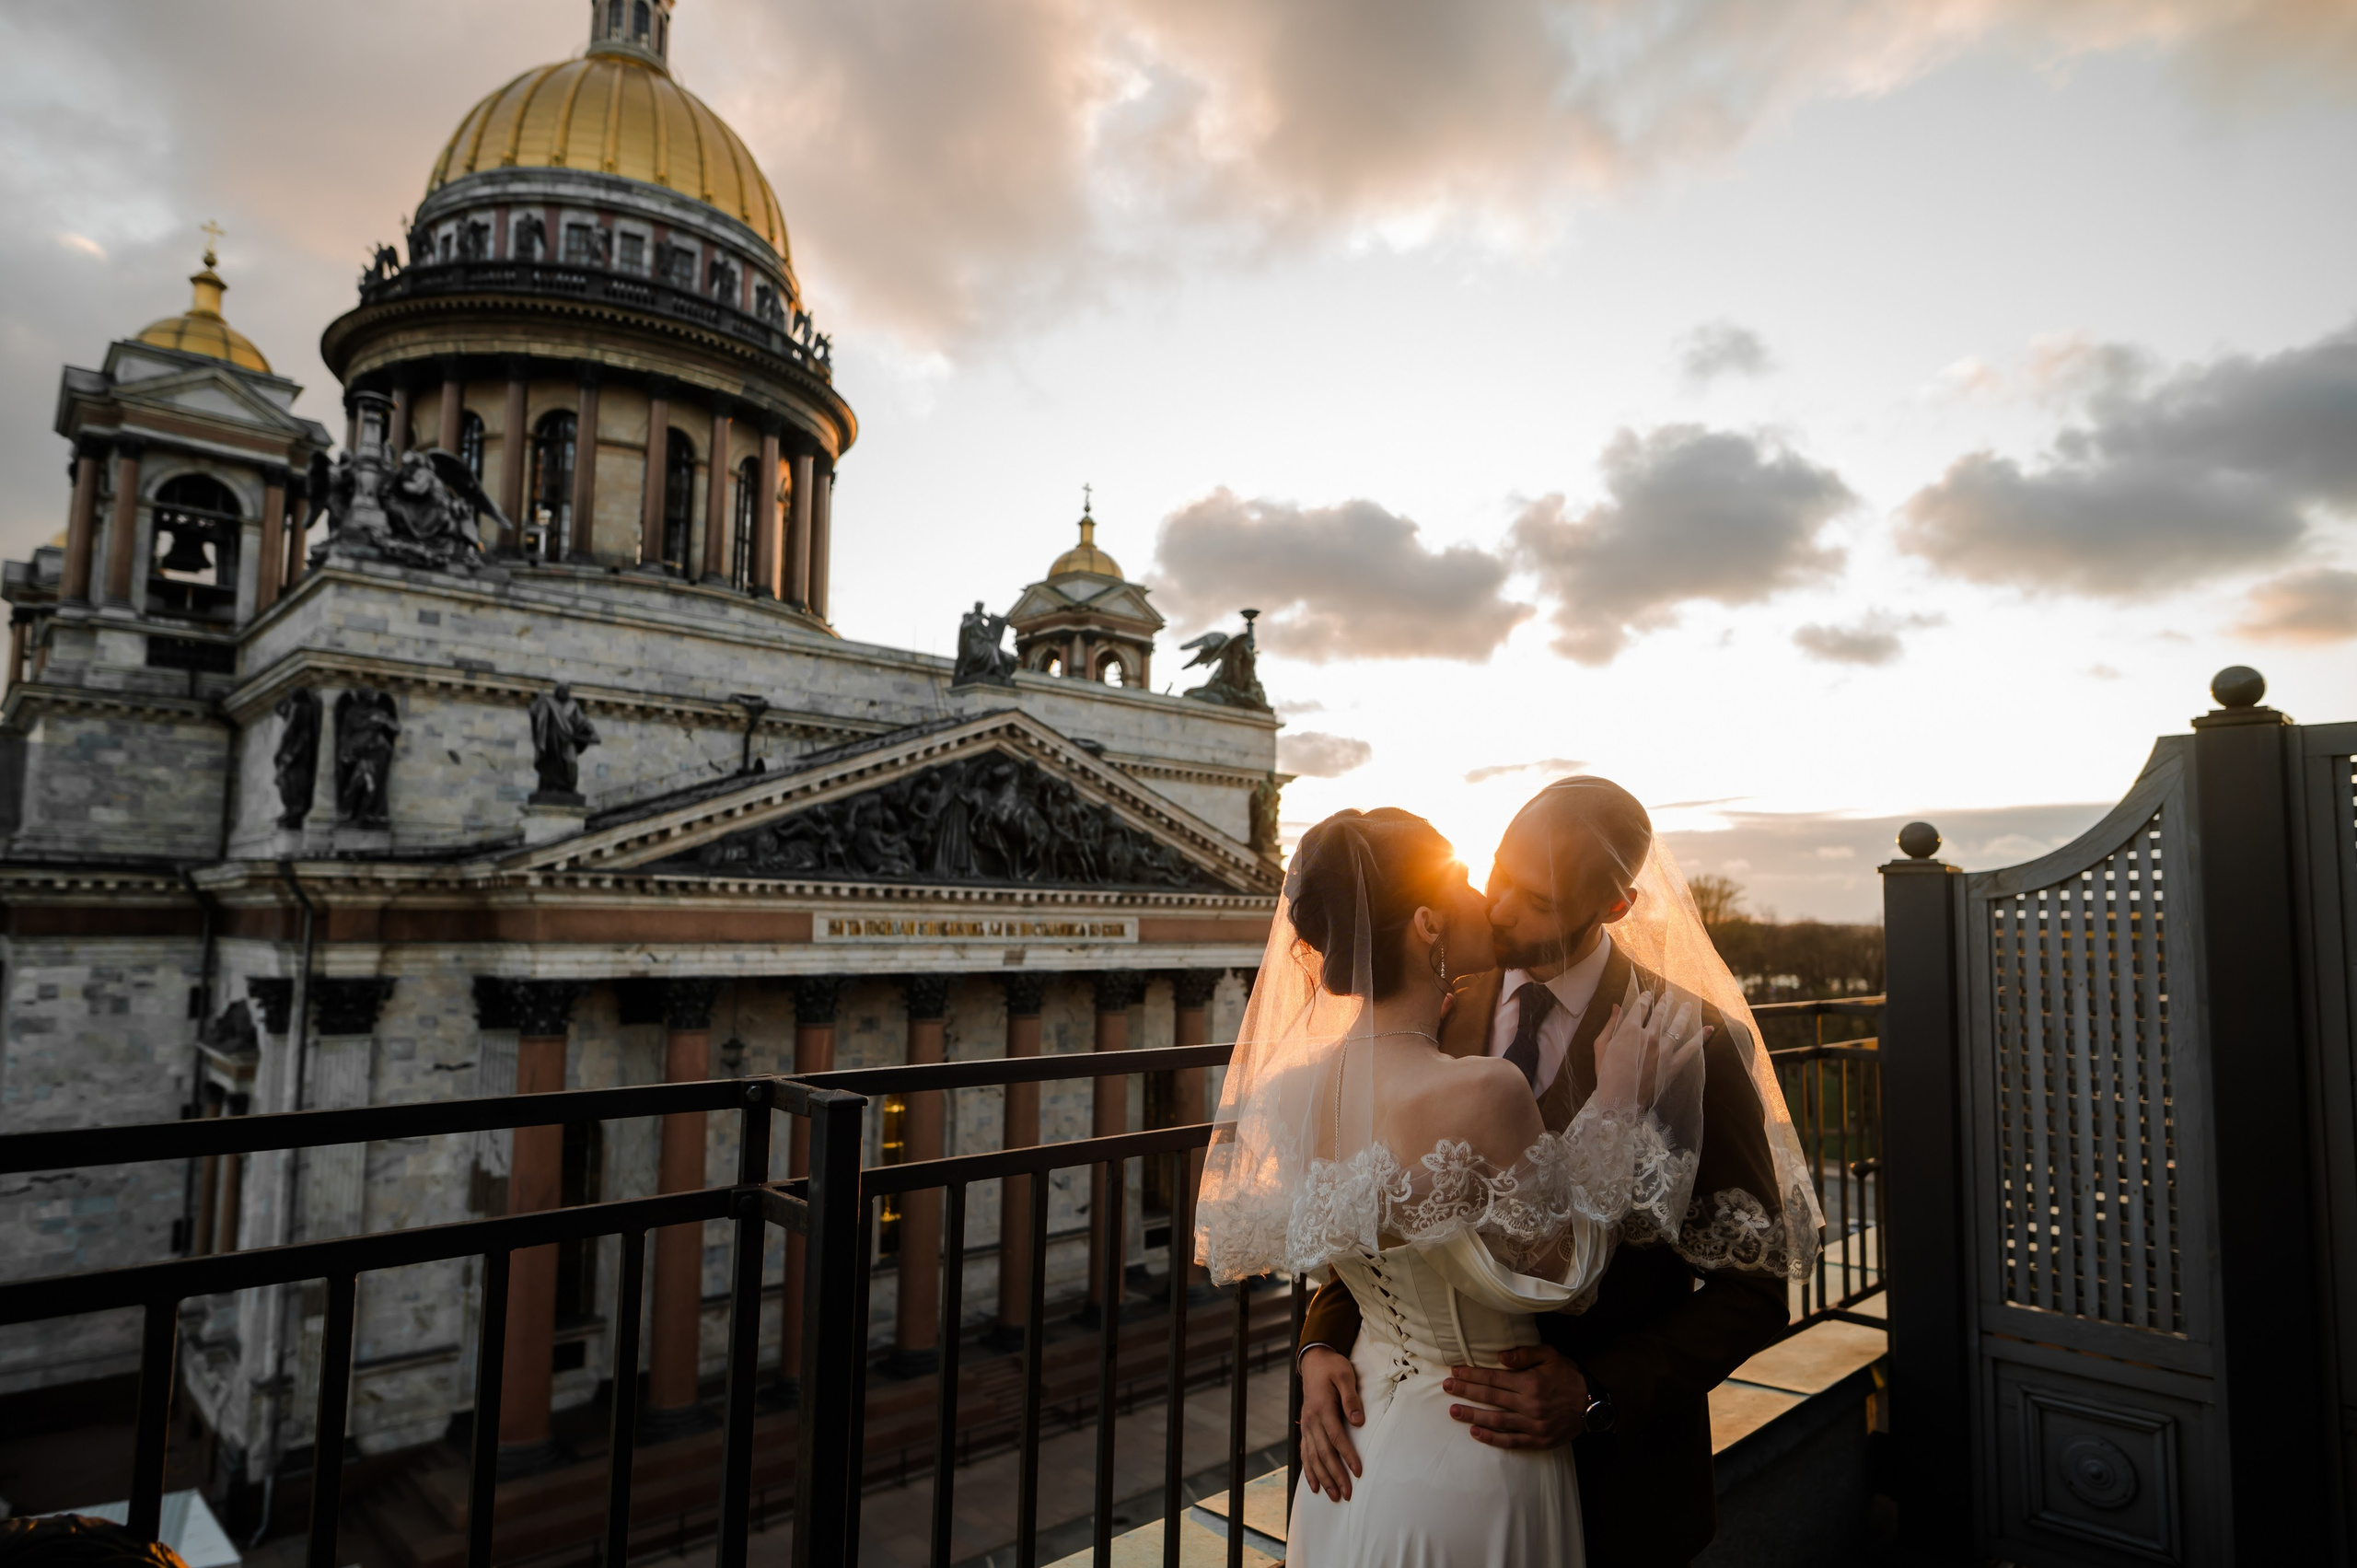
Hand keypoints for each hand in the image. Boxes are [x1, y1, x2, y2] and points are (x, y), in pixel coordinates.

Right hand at [1296, 1346, 1364, 1498]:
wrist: (1314, 1362)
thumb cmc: (1333, 1368)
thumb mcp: (1345, 1375)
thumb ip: (1351, 1398)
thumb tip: (1357, 1421)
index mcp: (1322, 1408)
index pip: (1336, 1437)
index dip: (1347, 1455)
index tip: (1358, 1472)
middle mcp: (1311, 1420)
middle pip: (1324, 1453)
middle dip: (1335, 1475)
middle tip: (1347, 1494)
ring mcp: (1306, 1426)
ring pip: (1313, 1457)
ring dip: (1323, 1478)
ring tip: (1334, 1496)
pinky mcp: (1305, 1428)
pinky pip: (1305, 1453)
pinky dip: (1309, 1471)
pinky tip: (1314, 1485)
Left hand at [1444, 1345, 1587, 1448]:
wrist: (1593, 1405)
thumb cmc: (1569, 1376)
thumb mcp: (1551, 1356)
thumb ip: (1525, 1354)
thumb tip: (1499, 1357)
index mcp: (1530, 1382)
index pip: (1494, 1378)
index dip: (1472, 1374)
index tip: (1455, 1371)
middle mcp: (1529, 1404)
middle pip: (1490, 1397)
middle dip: (1466, 1391)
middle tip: (1446, 1387)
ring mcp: (1533, 1424)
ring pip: (1496, 1420)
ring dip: (1473, 1416)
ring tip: (1454, 1411)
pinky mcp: (1538, 1440)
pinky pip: (1510, 1441)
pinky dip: (1491, 1438)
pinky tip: (1475, 1433)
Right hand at [1594, 988, 1708, 1107]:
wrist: (1620, 1100)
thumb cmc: (1606, 1073)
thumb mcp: (1601, 1046)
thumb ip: (1610, 1024)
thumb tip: (1616, 1006)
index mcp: (1630, 1030)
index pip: (1640, 1007)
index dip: (1645, 998)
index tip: (1648, 994)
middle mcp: (1649, 1036)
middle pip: (1660, 1013)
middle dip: (1665, 1002)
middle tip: (1670, 994)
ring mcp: (1663, 1050)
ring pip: (1677, 1025)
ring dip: (1682, 1013)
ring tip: (1687, 1005)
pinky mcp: (1673, 1064)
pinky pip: (1691, 1049)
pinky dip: (1701, 1038)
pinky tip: (1710, 1028)